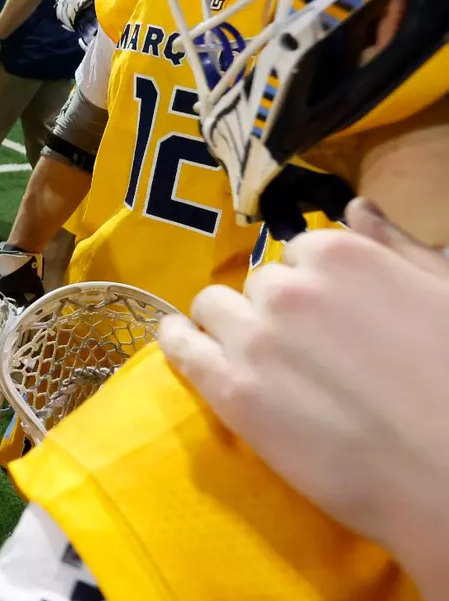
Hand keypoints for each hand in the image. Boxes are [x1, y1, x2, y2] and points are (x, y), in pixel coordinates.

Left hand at [160, 199, 448, 574]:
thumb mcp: (446, 294)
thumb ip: (396, 249)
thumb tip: (356, 209)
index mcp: (340, 255)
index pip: (302, 253)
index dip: (315, 285)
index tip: (331, 315)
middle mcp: (287, 288)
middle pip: (261, 284)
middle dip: (277, 308)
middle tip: (306, 349)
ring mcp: (253, 339)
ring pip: (215, 308)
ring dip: (231, 324)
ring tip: (255, 355)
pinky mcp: (230, 391)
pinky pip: (181, 347)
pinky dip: (177, 339)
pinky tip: (180, 340)